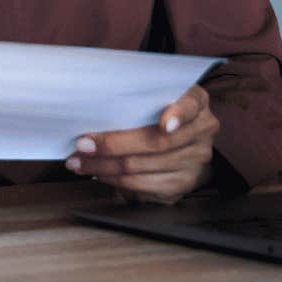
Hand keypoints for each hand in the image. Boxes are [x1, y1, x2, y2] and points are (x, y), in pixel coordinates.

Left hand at [64, 83, 219, 203]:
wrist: (182, 142)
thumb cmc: (157, 112)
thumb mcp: (154, 97)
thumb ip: (136, 99)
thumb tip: (92, 109)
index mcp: (196, 101)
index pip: (191, 104)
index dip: (178, 114)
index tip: (164, 124)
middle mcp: (202, 130)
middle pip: (156, 142)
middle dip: (113, 144)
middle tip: (83, 144)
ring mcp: (195, 160)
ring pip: (143, 165)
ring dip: (104, 165)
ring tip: (79, 161)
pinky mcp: (182, 184)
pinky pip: (143, 184)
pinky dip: (115, 179)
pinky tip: (98, 173)